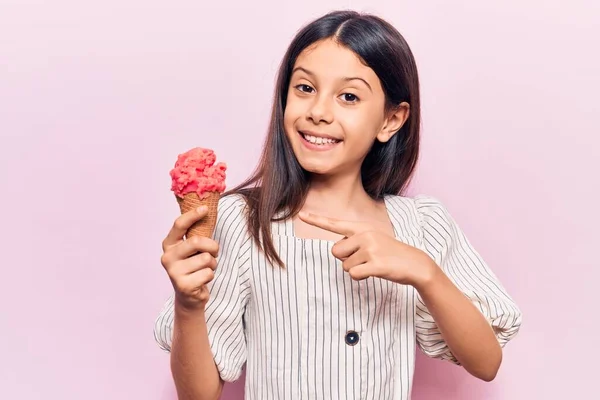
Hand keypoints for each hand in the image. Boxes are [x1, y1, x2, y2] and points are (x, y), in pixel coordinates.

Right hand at [160, 206, 219, 311]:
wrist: (189, 296)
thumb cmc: (194, 267)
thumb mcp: (192, 250)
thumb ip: (195, 234)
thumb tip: (206, 209)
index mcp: (169, 244)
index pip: (179, 225)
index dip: (193, 215)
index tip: (205, 208)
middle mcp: (168, 257)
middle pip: (196, 242)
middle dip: (212, 246)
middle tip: (214, 252)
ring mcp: (173, 272)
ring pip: (205, 258)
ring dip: (212, 263)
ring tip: (205, 268)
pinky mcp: (183, 285)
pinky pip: (208, 273)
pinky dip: (210, 275)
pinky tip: (202, 280)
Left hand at [298, 211, 435, 286]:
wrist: (414, 263)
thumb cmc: (389, 254)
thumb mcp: (372, 240)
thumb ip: (354, 241)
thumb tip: (337, 251)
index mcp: (362, 228)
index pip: (335, 224)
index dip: (317, 220)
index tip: (301, 214)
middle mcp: (364, 235)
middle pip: (335, 252)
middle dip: (345, 260)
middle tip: (365, 259)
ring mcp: (370, 248)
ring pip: (344, 265)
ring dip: (356, 269)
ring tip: (373, 264)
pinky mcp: (375, 263)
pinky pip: (353, 274)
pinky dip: (360, 277)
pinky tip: (374, 272)